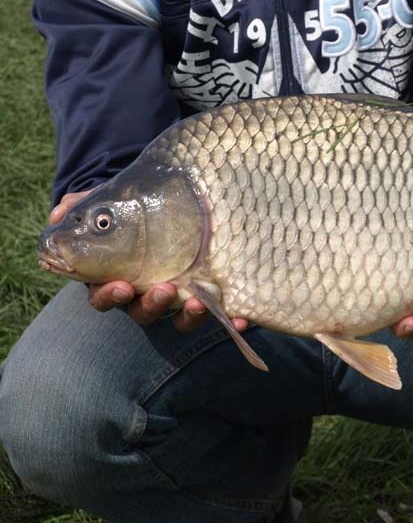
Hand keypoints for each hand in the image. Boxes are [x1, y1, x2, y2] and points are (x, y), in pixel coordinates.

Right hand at [50, 190, 247, 332]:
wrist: (172, 202)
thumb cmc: (132, 208)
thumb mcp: (110, 201)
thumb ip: (84, 204)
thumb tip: (60, 213)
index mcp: (115, 277)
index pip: (104, 296)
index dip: (109, 295)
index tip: (120, 286)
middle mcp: (145, 294)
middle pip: (142, 312)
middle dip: (152, 305)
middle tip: (164, 290)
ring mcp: (178, 298)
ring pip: (179, 318)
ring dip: (189, 315)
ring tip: (199, 301)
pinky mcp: (208, 296)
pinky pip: (219, 315)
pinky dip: (231, 321)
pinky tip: (243, 317)